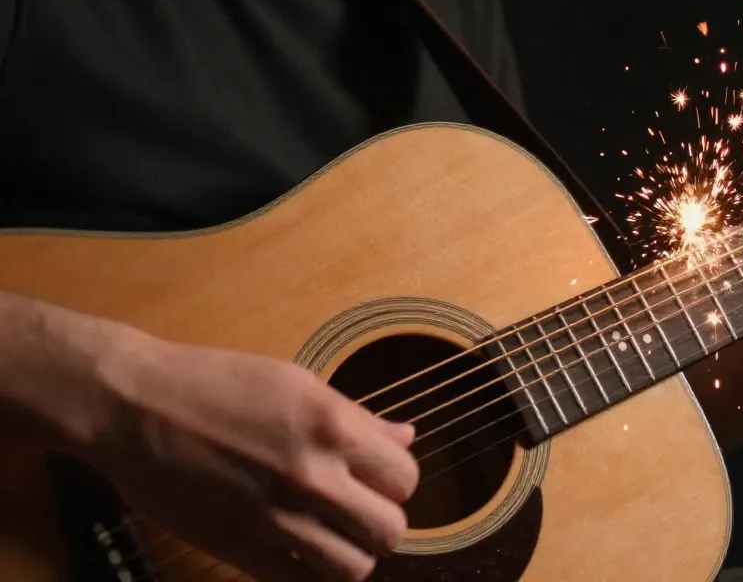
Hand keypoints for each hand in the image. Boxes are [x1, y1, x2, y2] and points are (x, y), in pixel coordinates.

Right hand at [90, 325, 418, 581]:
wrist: (133, 408)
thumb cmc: (213, 384)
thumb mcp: (297, 384)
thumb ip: (358, 419)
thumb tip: (406, 438)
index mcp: (333, 426)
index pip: (405, 477)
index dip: (395, 482)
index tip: (374, 479)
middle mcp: (313, 476)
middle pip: (389, 529)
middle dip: (380, 523)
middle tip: (357, 512)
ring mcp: (276, 517)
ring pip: (354, 568)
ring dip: (350, 555)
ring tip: (332, 537)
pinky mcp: (239, 548)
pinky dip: (309, 575)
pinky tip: (300, 555)